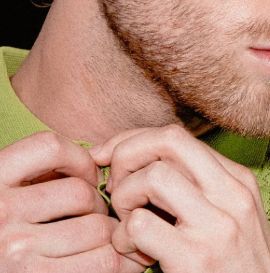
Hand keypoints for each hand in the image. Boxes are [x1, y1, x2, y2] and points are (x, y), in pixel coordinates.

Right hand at [0, 131, 142, 271]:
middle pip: (81, 194)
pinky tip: (117, 260)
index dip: (80, 158)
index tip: (88, 176)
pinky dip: (119, 261)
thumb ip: (34, 176)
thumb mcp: (3, 193)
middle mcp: (2, 212)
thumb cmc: (0, 228)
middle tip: (99, 217)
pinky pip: (102, 263)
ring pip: (96, 228)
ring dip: (110, 234)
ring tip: (103, 240)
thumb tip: (96, 163)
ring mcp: (16, 250)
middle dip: (100, 204)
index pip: (50, 147)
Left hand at [90, 125, 269, 272]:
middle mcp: (233, 194)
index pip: (176, 136)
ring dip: (124, 197)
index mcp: (239, 180)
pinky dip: (123, 238)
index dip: (133, 141)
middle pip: (168, 139)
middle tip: (114, 186)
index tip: (109, 157)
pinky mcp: (196, 259)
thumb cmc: (234, 269)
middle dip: (126, 153)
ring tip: (127, 225)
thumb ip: (198, 186)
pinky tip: (134, 254)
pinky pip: (140, 225)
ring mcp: (217, 226)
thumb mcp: (230, 217)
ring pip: (152, 176)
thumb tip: (141, 157)